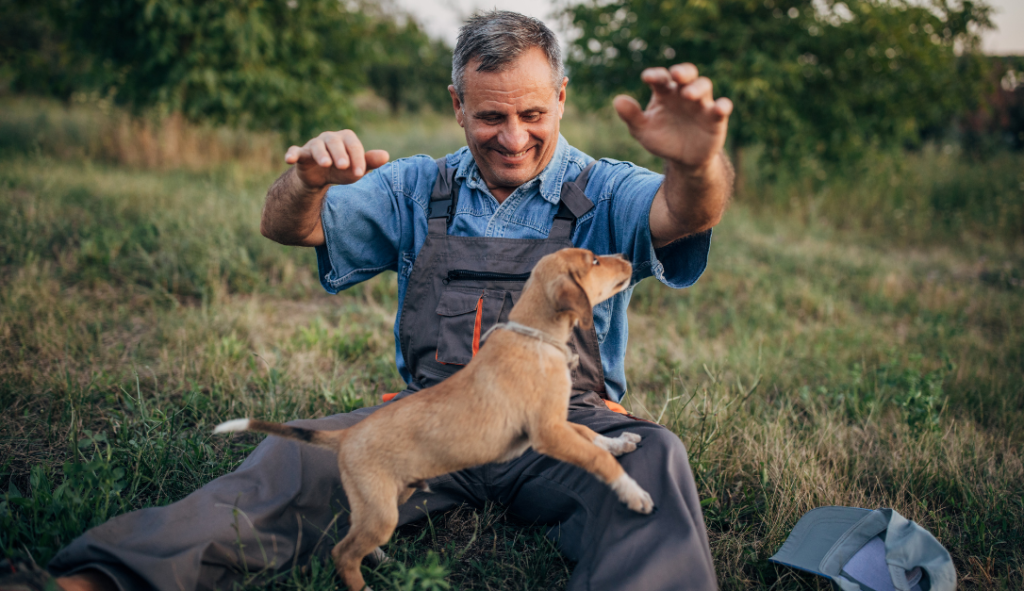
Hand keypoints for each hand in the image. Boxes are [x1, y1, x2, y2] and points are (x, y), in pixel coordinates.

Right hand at [284, 130, 389, 190]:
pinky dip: (292, 154)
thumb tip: (386, 155)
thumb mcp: (356, 168)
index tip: (360, 173)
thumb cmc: (342, 169)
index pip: (353, 145)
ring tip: (326, 164)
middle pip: (334, 142)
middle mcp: (329, 138)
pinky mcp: (300, 154)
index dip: (357, 158)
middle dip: (339, 154)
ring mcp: (313, 145)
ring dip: (321, 154)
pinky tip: (289, 159)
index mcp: (345, 139)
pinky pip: (295, 151)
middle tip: (344, 166)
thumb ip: (369, 161)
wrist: (321, 177)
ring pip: (316, 146)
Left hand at [613, 64, 731, 169]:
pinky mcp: (715, 118)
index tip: (647, 78)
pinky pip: (722, 107)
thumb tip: (617, 100)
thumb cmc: (662, 138)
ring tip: (688, 95)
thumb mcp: (643, 130)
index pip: (660, 78)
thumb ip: (631, 116)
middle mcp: (684, 93)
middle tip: (675, 75)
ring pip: (704, 86)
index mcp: (664, 93)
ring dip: (697, 88)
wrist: (683, 159)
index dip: (655, 75)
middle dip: (682, 71)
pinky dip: (722, 106)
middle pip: (687, 74)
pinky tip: (719, 108)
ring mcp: (701, 104)